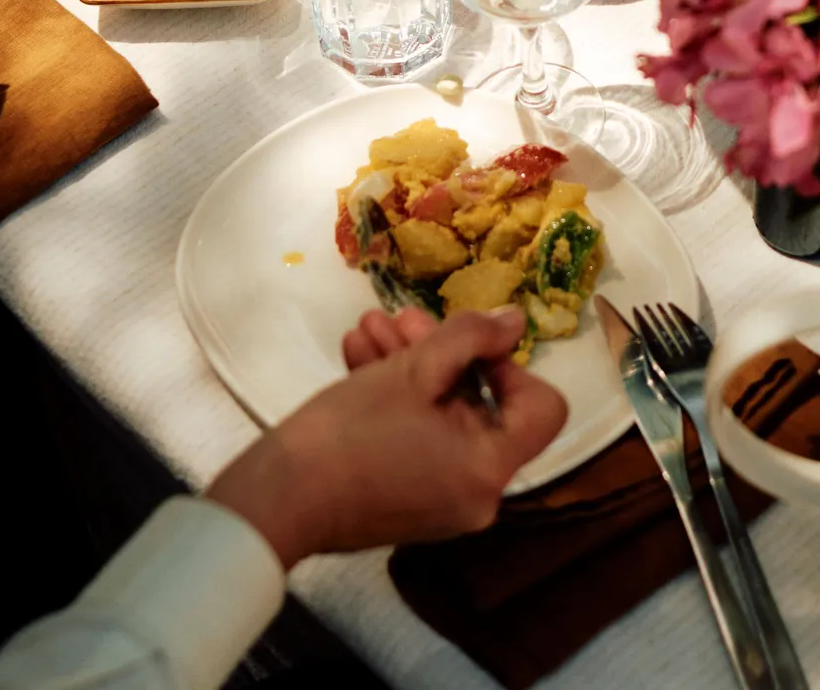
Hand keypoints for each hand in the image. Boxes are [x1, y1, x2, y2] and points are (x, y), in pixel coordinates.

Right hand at [207, 307, 566, 567]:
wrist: (276, 499)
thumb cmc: (352, 430)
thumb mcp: (416, 368)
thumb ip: (472, 337)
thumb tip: (514, 321)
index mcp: (490, 468)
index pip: (543, 408)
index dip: (512, 364)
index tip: (470, 342)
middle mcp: (477, 494)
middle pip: (484, 406)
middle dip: (442, 352)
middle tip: (402, 317)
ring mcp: (441, 502)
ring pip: (444, 417)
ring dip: (411, 366)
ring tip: (369, 327)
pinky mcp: (407, 499)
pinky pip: (420, 440)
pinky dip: (396, 399)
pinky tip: (357, 356)